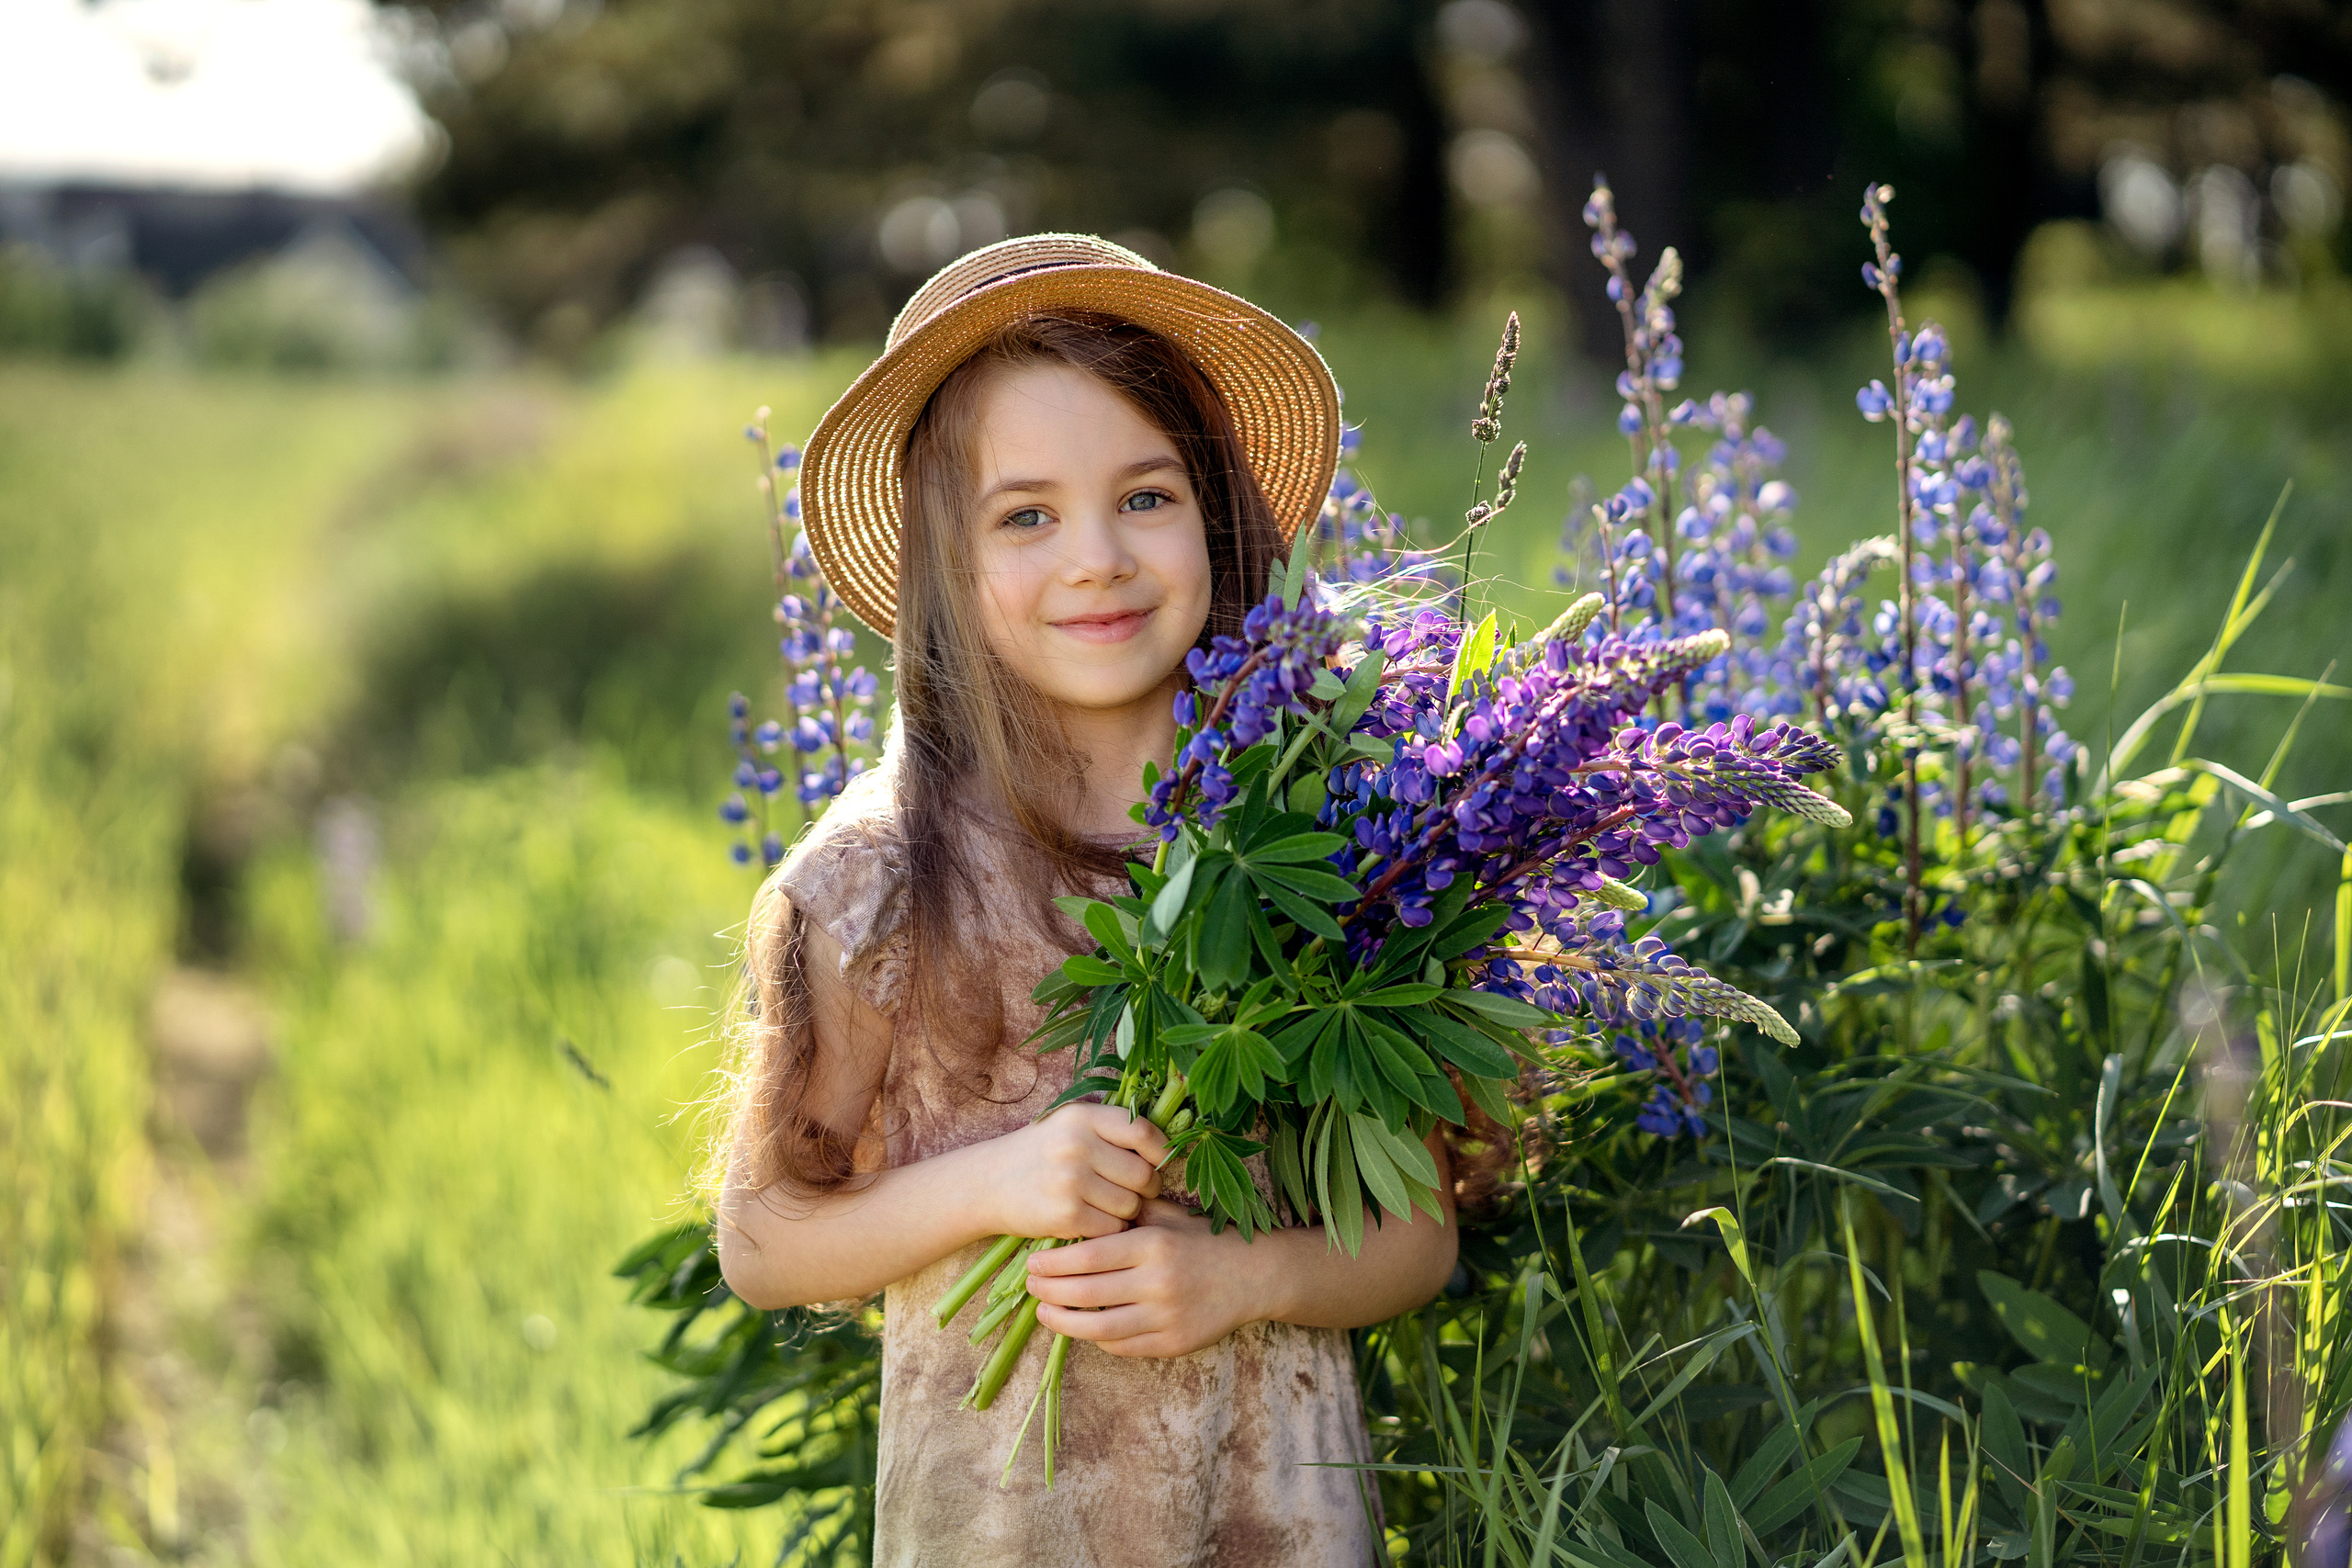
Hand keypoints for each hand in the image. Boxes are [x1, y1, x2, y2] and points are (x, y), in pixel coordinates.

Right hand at [980, 1103, 1168, 1240]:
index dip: (1160, 1150)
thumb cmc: (1041, 1155)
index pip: (1142, 1130)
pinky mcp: (1066, 1215)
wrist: (988, 1184)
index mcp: (1083, 1117)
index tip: (1159, 1162)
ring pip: (1130, 1204)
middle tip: (1134, 1192)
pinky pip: (1112, 1228)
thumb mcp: (1069, 1126)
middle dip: (1146, 1188)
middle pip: (1142, 1174)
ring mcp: (1071, 1180)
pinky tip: (1093, 1221)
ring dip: (1127, 1211)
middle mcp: (1077, 1144)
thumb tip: (1166, 1148)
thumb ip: (1111, 1130)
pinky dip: (1110, 1230)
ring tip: (1107, 1206)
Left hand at [1024, 1199, 1270, 1357]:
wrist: (1252, 1276)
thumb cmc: (1201, 1240)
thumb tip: (1076, 1209)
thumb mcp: (1167, 1215)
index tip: (1032, 1262)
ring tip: (1044, 1311)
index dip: (1054, 1262)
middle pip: (1086, 1293)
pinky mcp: (1172, 1343)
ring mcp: (1165, 1317)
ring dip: (1063, 1322)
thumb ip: (1126, 1212)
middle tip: (1030, 1285)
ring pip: (1098, 1328)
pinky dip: (1096, 1337)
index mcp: (1153, 1245)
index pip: (1089, 1256)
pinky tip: (1082, 1325)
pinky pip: (1121, 1345)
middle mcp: (1158, 1282)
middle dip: (1049, 1291)